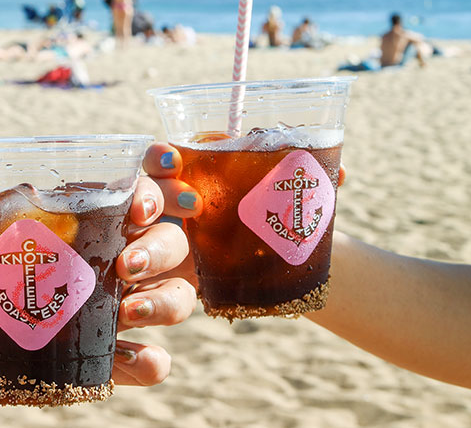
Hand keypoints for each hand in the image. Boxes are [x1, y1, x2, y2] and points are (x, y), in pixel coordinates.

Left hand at [0, 177, 196, 404]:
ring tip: (131, 310)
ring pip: (171, 292)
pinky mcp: (101, 353)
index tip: (150, 188)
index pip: (131, 189)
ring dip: (165, 299)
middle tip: (128, 262)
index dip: (155, 182)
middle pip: (165, 238)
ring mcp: (108, 306)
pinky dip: (150, 360)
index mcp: (73, 221)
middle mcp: (102, 257)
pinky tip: (140, 360)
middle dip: (160, 245)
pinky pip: (142, 357)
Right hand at [140, 142, 347, 291]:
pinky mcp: (157, 288)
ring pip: (135, 246)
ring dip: (136, 255)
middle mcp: (165, 212)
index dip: (161, 156)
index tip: (175, 161)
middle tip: (148, 216)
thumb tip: (339, 172)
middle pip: (144, 198)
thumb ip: (300, 184)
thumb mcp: (277, 203)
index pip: (163, 159)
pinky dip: (140, 304)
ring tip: (131, 274)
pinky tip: (132, 315)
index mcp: (189, 180)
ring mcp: (155, 249)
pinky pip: (140, 296)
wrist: (267, 272)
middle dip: (145, 202)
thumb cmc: (266, 225)